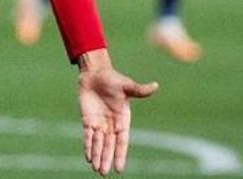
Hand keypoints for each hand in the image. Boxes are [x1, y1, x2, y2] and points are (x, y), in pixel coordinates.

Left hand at [77, 49, 158, 174]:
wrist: (95, 73)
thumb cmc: (112, 79)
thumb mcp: (126, 85)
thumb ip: (139, 89)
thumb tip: (155, 85)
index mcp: (123, 119)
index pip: (122, 140)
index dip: (120, 154)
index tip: (119, 168)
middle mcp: (111, 124)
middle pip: (109, 145)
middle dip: (106, 158)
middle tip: (103, 173)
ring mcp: (99, 123)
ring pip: (98, 143)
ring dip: (97, 155)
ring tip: (97, 170)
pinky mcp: (88, 120)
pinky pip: (88, 135)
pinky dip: (88, 145)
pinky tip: (88, 157)